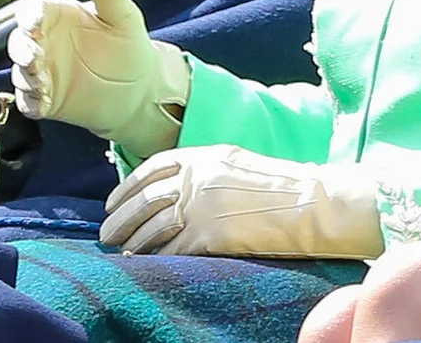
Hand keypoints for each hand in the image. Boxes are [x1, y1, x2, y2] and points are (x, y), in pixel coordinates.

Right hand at [9, 0, 190, 156]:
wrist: (141, 88)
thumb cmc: (129, 46)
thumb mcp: (122, 18)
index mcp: (60, 17)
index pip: (33, 12)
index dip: (30, 17)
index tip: (36, 25)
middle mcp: (46, 43)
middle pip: (18, 42)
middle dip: (22, 50)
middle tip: (34, 58)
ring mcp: (43, 72)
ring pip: (21, 72)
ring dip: (26, 77)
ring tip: (42, 82)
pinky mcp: (46, 99)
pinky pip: (28, 101)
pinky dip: (31, 102)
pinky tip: (44, 102)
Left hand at [102, 145, 383, 258]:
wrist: (313, 203)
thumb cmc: (283, 186)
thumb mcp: (239, 164)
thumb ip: (206, 171)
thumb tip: (172, 191)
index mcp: (206, 156)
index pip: (152, 168)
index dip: (126, 187)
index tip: (112, 202)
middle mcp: (199, 178)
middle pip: (145, 200)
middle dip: (120, 219)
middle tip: (107, 234)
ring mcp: (203, 207)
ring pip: (153, 228)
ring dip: (134, 243)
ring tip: (124, 252)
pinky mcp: (211, 235)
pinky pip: (172, 250)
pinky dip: (154, 259)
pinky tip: (146, 264)